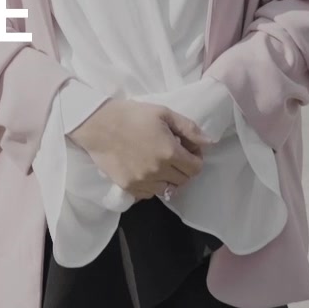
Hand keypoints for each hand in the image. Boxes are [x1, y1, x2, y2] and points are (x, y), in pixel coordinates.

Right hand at [69, 98, 208, 200]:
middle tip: (173, 152)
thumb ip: (189, 129)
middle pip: (183, 180)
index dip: (195, 157)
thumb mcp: (164, 113)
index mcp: (170, 152)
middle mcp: (158, 171)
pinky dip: (152, 184)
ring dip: (168, 177)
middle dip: (183, 167)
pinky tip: (145, 169)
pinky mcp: (128, 187)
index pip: (196, 168)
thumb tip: (210, 142)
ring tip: (158, 161)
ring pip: (167, 188)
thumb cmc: (132, 115)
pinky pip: (149, 194)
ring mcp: (142, 182)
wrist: (98, 125)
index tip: (186, 148)